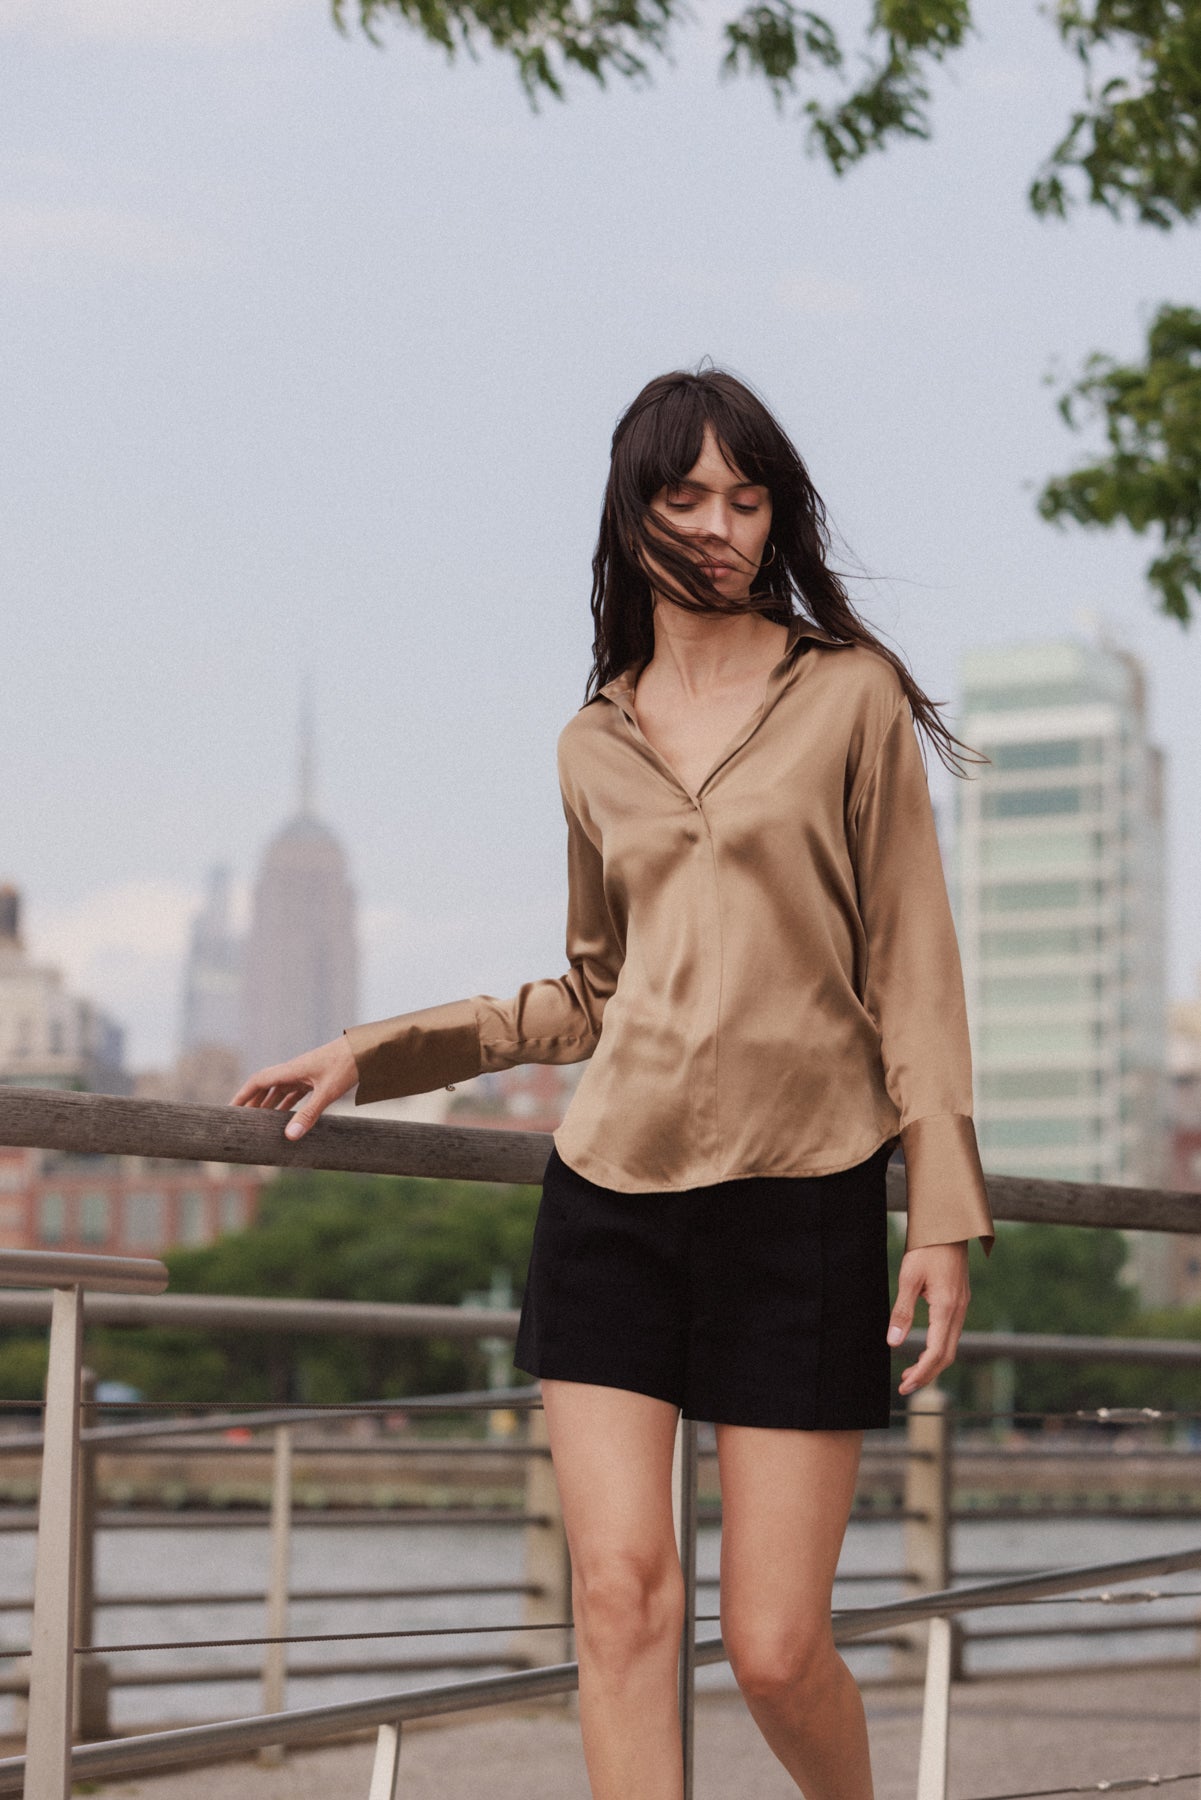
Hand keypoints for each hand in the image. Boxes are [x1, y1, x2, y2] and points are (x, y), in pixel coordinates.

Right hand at [231, 1035, 358, 1139]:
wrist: (366, 1049)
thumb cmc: (347, 1065)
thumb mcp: (327, 1092)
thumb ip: (308, 1115)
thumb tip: (289, 1136)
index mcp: (291, 1070)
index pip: (259, 1081)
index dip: (243, 1094)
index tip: (230, 1108)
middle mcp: (294, 1071)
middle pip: (266, 1087)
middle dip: (252, 1103)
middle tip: (239, 1120)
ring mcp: (304, 1074)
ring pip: (279, 1091)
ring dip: (268, 1106)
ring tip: (257, 1124)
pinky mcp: (315, 1079)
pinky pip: (294, 1093)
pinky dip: (286, 1106)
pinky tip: (285, 1118)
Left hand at [887, 1241, 969, 1395]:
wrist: (947, 1223)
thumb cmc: (926, 1246)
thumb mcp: (908, 1277)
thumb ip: (903, 1312)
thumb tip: (894, 1342)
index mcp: (947, 1307)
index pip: (937, 1352)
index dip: (921, 1373)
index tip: (905, 1385)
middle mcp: (959, 1310)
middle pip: (947, 1355)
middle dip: (927, 1374)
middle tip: (905, 1386)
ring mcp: (962, 1305)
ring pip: (951, 1344)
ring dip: (933, 1362)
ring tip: (911, 1372)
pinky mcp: (959, 1299)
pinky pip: (952, 1332)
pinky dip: (939, 1347)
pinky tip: (925, 1348)